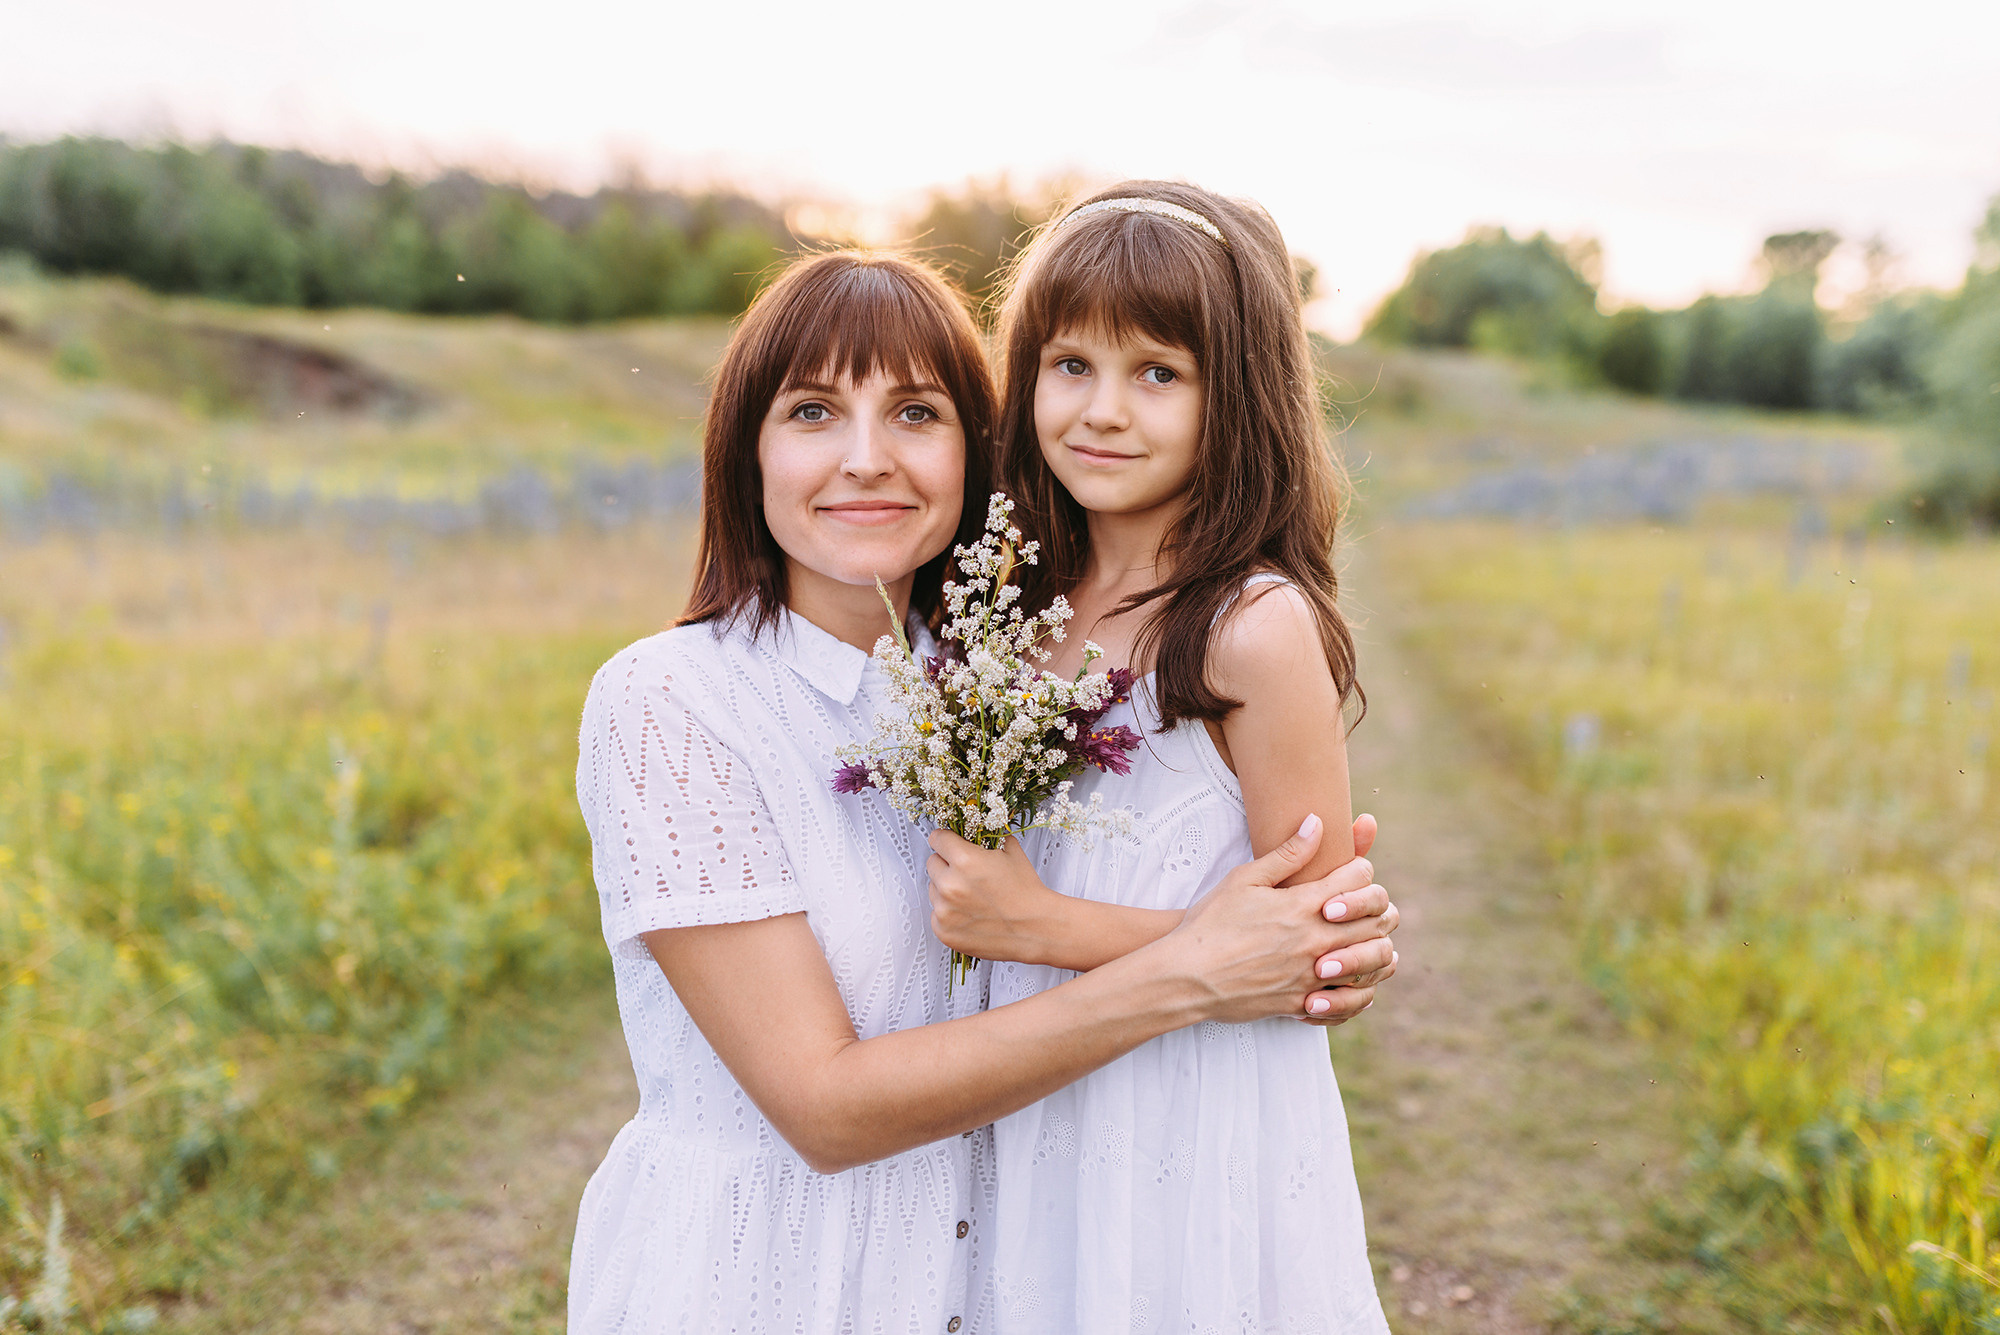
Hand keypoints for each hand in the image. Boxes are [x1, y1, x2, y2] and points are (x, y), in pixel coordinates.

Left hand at [926, 832, 1069, 965]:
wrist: (1036, 929)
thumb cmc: (1026, 894)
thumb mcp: (1011, 853)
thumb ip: (987, 840)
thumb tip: (976, 832)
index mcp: (965, 860)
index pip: (937, 839)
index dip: (946, 840)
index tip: (948, 844)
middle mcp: (950, 885)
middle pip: (932, 863)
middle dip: (947, 864)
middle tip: (966, 873)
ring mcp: (945, 910)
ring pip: (933, 889)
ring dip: (946, 889)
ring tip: (972, 896)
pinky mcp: (944, 931)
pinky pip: (936, 914)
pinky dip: (949, 913)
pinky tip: (970, 913)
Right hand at [1156, 815, 1394, 1025]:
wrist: (1188, 976)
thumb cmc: (1211, 924)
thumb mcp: (1244, 879)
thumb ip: (1286, 854)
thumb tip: (1315, 823)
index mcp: (1304, 905)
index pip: (1359, 878)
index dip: (1362, 868)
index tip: (1354, 870)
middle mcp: (1317, 940)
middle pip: (1375, 920)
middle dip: (1379, 907)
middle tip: (1371, 903)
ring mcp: (1314, 975)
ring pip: (1373, 963)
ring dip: (1379, 948)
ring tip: (1371, 941)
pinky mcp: (1306, 1003)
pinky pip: (1352, 1000)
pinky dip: (1362, 990)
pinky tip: (1355, 980)